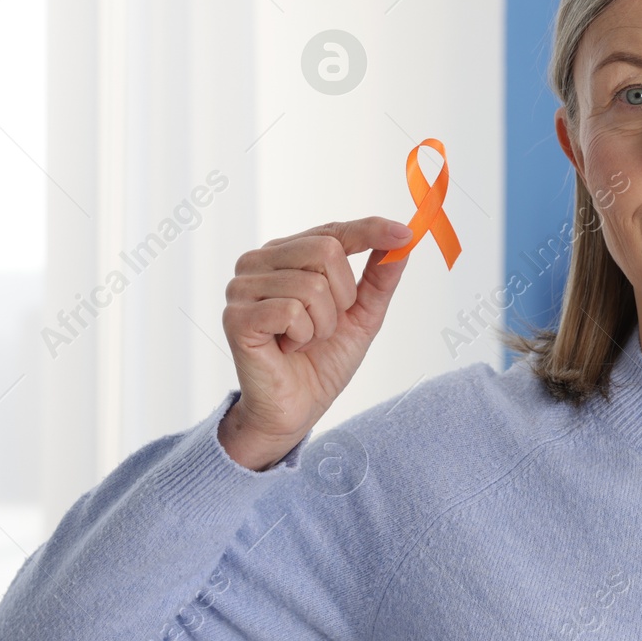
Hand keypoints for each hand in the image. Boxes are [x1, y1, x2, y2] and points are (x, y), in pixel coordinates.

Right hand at [219, 216, 414, 468]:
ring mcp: (242, 288)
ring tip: (304, 340)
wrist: (295, 410)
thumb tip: (403, 240)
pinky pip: (291, 311)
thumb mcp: (362, 315)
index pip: (333, 230)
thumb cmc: (322, 361)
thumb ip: (379, 277)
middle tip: (326, 325)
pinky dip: (303, 336)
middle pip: (326, 250)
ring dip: (322, 324)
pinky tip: (288, 348)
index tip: (405, 234)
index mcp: (285, 254)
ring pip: (311, 285)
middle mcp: (258, 262)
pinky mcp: (236, 317)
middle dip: (343, 296)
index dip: (370, 230)